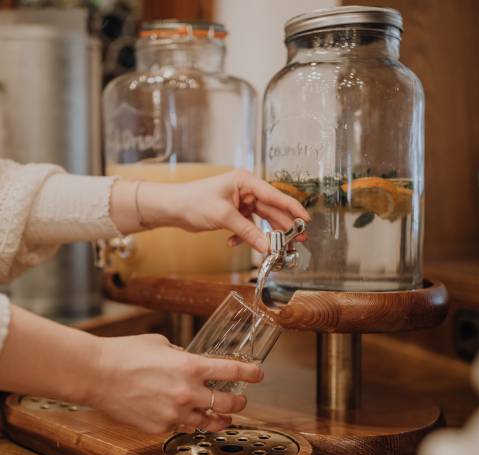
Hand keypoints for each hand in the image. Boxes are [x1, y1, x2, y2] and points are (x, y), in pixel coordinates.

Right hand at [88, 334, 262, 433]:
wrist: (96, 374)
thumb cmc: (124, 354)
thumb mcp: (160, 343)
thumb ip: (180, 354)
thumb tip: (188, 359)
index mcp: (190, 365)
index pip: (232, 371)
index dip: (250, 373)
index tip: (258, 374)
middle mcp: (187, 391)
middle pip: (228, 402)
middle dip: (239, 402)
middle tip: (242, 400)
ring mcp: (174, 412)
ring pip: (208, 421)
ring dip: (220, 418)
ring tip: (224, 418)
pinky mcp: (160, 426)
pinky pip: (181, 425)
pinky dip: (186, 421)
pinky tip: (185, 416)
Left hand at [117, 170, 310, 252]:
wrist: (172, 208)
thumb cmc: (194, 202)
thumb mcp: (224, 217)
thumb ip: (248, 232)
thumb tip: (267, 247)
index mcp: (245, 182)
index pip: (275, 195)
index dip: (292, 208)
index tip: (306, 220)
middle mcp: (245, 190)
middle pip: (271, 209)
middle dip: (282, 226)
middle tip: (298, 239)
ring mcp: (239, 202)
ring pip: (260, 220)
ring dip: (264, 235)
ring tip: (274, 248)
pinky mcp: (232, 214)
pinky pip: (247, 227)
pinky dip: (243, 236)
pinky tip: (233, 243)